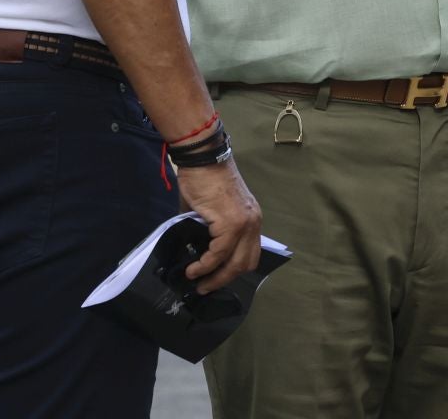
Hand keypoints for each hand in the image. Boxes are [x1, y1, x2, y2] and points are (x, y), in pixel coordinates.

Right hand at [177, 160, 263, 293]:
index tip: (216, 279)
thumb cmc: (204, 180)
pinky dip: (205, 265)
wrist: (203, 159)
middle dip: (224, 280)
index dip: (233, 270)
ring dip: (215, 277)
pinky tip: (193, 269)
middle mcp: (253, 223)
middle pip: (245, 263)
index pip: (250, 254)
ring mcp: (244, 223)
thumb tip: (197, 250)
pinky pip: (219, 253)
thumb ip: (209, 230)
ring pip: (234, 262)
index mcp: (251, 219)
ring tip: (196, 281)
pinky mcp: (230, 223)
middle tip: (205, 288)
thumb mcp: (211, 211)